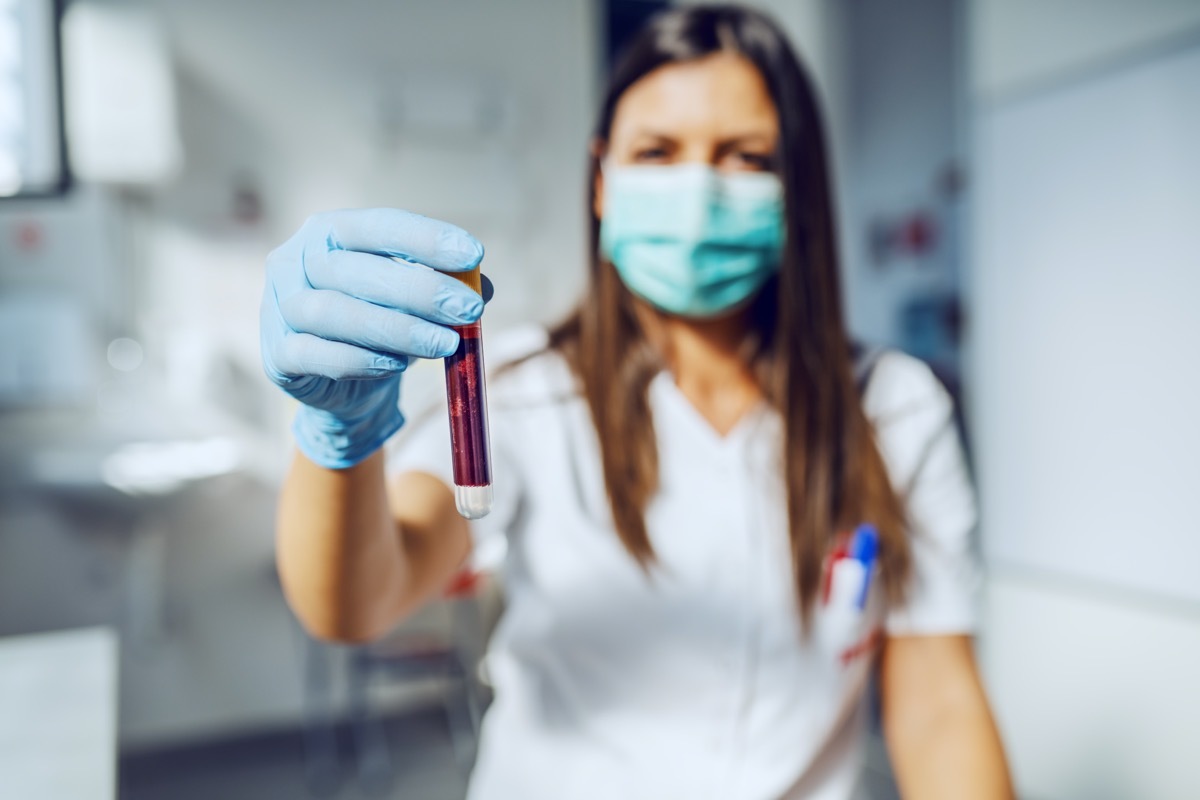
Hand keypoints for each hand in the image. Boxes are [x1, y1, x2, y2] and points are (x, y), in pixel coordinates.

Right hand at [261, 208, 484, 467]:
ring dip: (397, 329)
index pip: (377, 225)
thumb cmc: (382, 323)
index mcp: (329, 232)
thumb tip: (481, 287)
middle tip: (469, 309)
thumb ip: (446, 287)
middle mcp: (295, 260)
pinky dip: (360, 360)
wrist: (344, 385)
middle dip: (421, 290)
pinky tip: (398, 365)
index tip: (474, 254)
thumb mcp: (416, 301)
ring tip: (445, 344)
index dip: (425, 238)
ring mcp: (280, 306)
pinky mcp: (277, 354)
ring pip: (334, 312)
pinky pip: (316, 355)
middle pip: (356, 270)